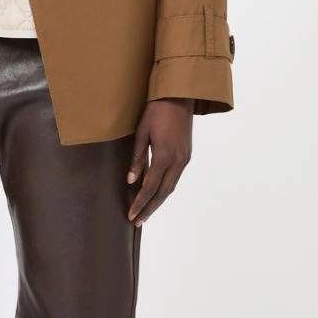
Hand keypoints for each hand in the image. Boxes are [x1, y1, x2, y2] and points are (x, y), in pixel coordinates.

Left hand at [125, 98, 193, 224]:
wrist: (179, 96)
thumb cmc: (157, 111)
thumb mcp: (141, 133)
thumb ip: (137, 158)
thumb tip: (130, 181)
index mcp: (164, 156)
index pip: (149, 187)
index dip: (139, 203)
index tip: (131, 215)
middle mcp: (177, 161)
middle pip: (163, 192)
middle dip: (150, 208)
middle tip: (138, 221)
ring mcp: (184, 158)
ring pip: (171, 187)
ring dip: (158, 201)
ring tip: (146, 212)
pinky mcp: (186, 155)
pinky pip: (175, 177)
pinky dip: (165, 188)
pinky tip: (157, 193)